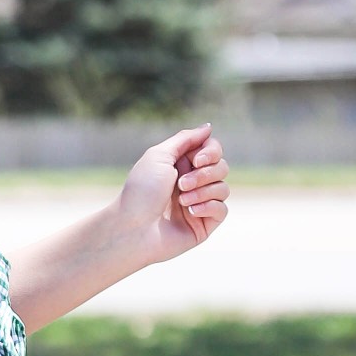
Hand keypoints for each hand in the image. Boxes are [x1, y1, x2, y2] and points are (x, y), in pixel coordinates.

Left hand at [116, 125, 228, 266]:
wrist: (132, 228)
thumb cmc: (141, 192)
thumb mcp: (159, 156)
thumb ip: (185, 139)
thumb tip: (208, 127)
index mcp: (182, 165)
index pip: (213, 150)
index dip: (211, 152)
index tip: (197, 160)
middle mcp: (192, 183)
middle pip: (222, 167)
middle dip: (204, 174)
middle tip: (181, 184)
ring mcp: (199, 204)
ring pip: (223, 188)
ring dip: (203, 191)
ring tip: (181, 200)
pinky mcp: (204, 225)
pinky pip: (222, 209)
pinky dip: (208, 207)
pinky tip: (190, 212)